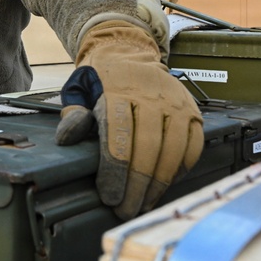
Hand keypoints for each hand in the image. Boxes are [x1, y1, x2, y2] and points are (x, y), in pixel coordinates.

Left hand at [55, 21, 203, 219]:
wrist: (130, 50)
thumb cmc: (101, 77)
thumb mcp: (77, 87)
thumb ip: (72, 113)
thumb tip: (68, 138)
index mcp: (118, 92)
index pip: (118, 137)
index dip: (115, 171)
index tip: (110, 196)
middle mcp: (151, 96)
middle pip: (147, 149)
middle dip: (136, 186)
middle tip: (127, 210)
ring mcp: (175, 103)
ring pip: (172, 151)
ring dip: (159, 183)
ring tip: (145, 203)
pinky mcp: (192, 110)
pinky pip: (192, 145)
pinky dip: (181, 168)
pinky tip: (166, 182)